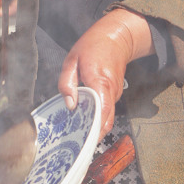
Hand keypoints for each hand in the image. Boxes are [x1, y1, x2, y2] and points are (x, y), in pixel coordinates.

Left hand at [58, 8, 153, 139]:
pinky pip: (107, 111)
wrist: (117, 37)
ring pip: (107, 117)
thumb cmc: (93, 46)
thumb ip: (67, 82)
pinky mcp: (115, 94)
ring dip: (94, 127)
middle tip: (76, 145)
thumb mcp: (72, 59)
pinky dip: (97, 119)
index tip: (84, 142)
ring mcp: (115, 94)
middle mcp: (111, 91)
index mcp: (100, 81)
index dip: (94, 128)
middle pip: (106, 120)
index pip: (101, 110)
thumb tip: (70, 105)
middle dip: (93, 135)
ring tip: (77, 136)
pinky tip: (84, 121)